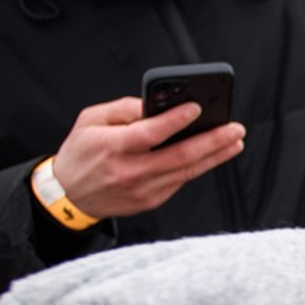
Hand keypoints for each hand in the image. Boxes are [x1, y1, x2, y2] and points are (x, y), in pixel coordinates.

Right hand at [48, 96, 244, 218]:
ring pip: (188, 171)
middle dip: (213, 141)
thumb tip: (155, 104)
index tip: (196, 108)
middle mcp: (131, 171)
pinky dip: (199, 166)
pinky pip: (181, 180)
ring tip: (234, 141)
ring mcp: (144, 189)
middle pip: (180, 156)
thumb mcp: (90, 120)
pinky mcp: (152, 200)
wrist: (70, 195)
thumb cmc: (81, 153)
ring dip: (216, 155)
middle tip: (235, 128)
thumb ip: (123, 109)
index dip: (175, 120)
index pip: (150, 133)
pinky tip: (213, 155)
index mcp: (113, 148)